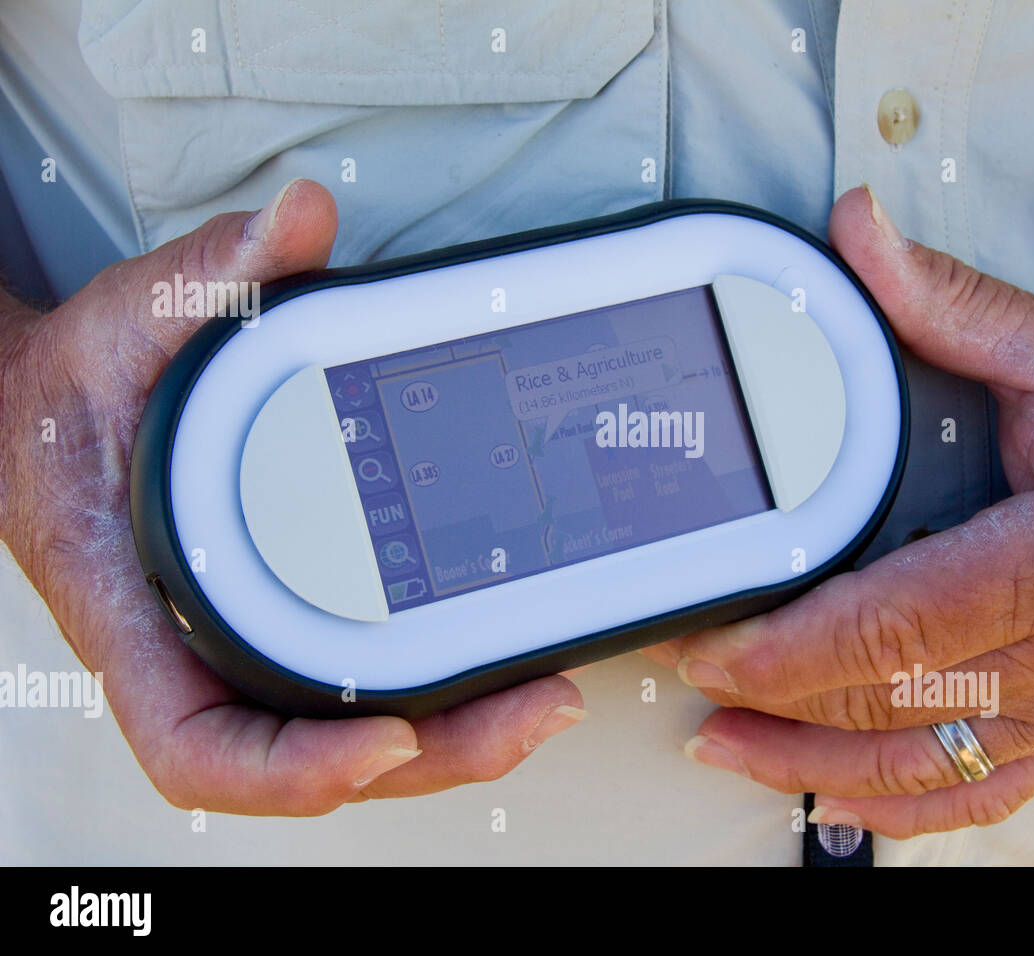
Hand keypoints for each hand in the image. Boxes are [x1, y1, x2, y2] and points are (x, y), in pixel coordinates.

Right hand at [0, 179, 584, 814]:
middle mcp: (197, 646)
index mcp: (138, 606)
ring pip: (348, 733)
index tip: (389, 738)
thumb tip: (297, 218)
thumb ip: (211, 271)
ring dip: (450, 734)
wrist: (55, 412)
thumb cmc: (79, 392)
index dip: (293, 768)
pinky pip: (357, 681)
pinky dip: (428, 689)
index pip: (198, 743)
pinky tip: (495, 655)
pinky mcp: (285, 617)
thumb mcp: (132, 319)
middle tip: (537, 709)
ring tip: (544, 695)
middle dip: (433, 753)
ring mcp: (246, 642)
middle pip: (314, 755)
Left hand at [649, 185, 1033, 838]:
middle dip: (771, 706)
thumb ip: (947, 300)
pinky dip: (901, 807)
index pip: (893, 627)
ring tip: (726, 750)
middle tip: (685, 677)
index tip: (708, 642)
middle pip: (889, 708)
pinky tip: (836, 800)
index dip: (785, 651)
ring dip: (811, 769)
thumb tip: (855, 234)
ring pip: (921, 769)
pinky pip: (982, 790)